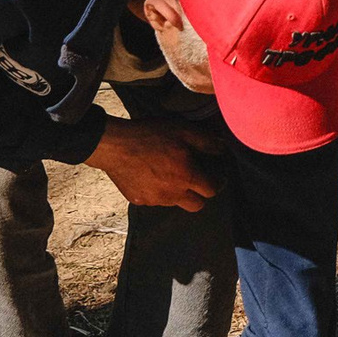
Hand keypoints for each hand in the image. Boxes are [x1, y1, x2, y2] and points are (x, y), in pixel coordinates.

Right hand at [84, 118, 222, 210]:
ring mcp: (155, 200)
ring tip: (172, 174)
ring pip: (176, 203)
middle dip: (200, 194)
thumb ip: (206, 142)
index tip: (215, 175)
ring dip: (179, 193)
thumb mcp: (183, 130)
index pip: (212, 190)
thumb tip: (223, 150)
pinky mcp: (140, 201)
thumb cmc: (150, 135)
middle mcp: (173, 193)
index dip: (217, 182)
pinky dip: (160, 192)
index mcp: (186, 176)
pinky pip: (157, 201)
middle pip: (197, 205)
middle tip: (196, 179)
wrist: (114, 145)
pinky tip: (154, 176)